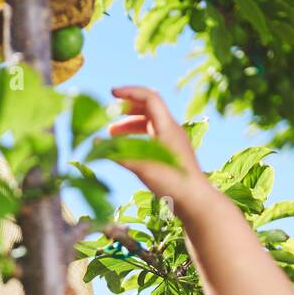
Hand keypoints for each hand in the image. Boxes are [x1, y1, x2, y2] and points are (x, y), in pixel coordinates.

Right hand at [109, 85, 205, 210]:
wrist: (196, 202)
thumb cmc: (172, 183)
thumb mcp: (142, 167)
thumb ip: (118, 154)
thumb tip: (96, 145)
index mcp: (167, 126)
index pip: (149, 97)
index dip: (129, 92)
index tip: (111, 93)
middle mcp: (172, 130)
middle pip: (149, 108)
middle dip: (126, 108)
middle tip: (108, 113)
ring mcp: (173, 141)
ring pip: (149, 123)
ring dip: (130, 124)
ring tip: (111, 133)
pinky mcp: (173, 154)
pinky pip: (152, 137)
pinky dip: (137, 137)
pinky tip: (126, 148)